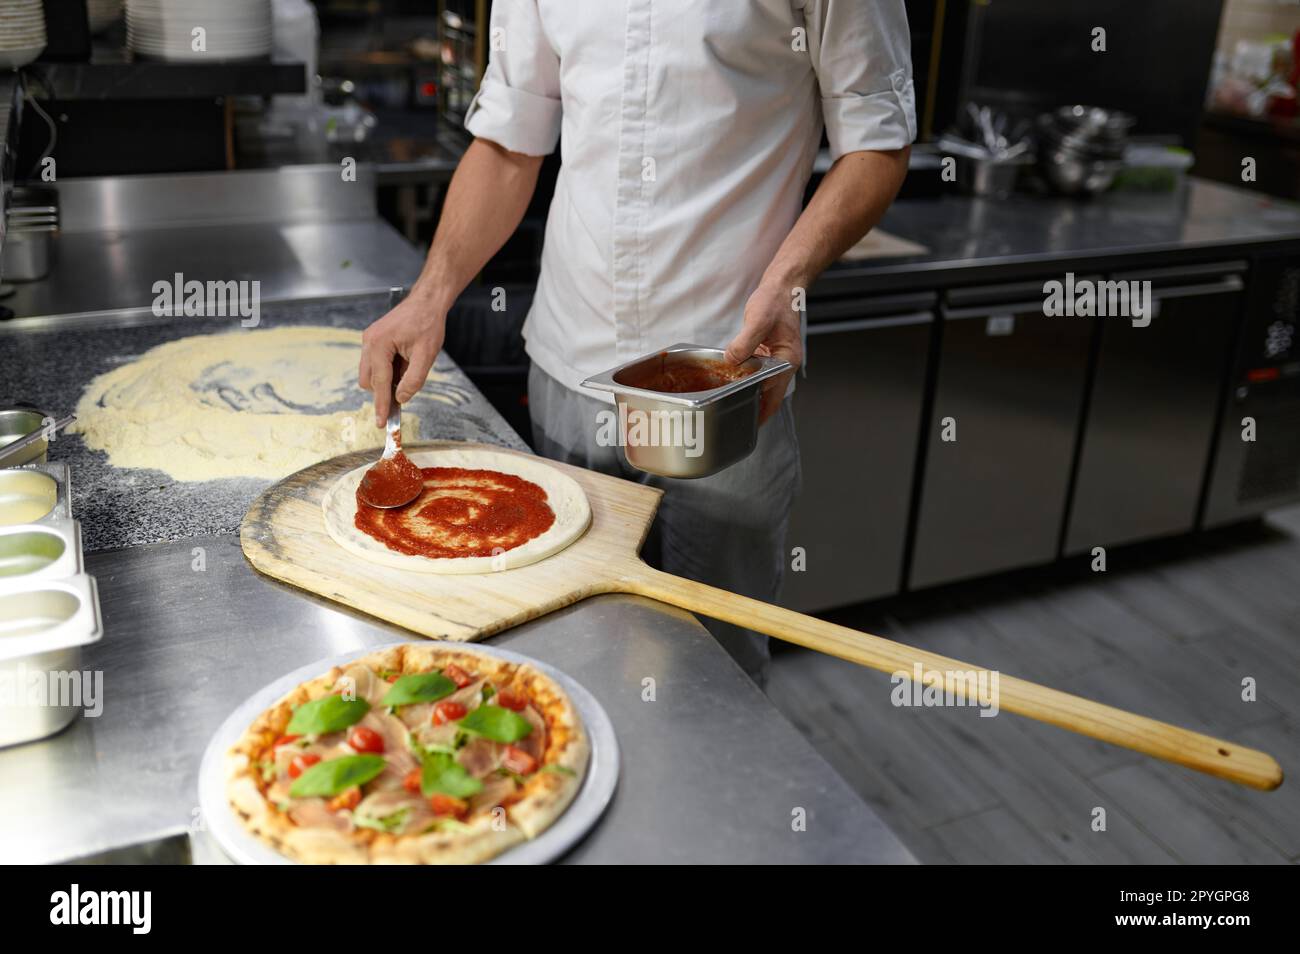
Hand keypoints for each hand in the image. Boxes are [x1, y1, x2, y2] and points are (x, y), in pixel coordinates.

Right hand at [359, 288, 447, 426]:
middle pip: (369, 381)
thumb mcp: (426, 355)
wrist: (427, 302)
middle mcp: (369, 342)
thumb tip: (401, 398)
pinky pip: (375, 364)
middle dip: (384, 391)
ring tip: (409, 369)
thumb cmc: (427, 323)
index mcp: (379, 344)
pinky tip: (404, 363)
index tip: (381, 423)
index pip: (379, 383)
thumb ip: (413, 379)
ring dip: (386, 380)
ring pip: (370, 374)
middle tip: (405, 392)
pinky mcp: (373, 340)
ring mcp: (369, 340)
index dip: (381, 404)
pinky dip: (387, 371)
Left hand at [724, 278, 802, 423]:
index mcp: (786, 360)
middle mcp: (783, 363)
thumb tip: (732, 360)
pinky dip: (744, 379)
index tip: (749, 424)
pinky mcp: (766, 354)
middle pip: (769, 394)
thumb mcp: (758, 320)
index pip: (774, 394)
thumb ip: (745, 342)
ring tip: (730, 406)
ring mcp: (775, 360)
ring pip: (761, 384)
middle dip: (754, 408)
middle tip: (735, 421)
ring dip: (748, 394)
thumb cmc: (776, 302)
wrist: (782, 287)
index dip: (761, 410)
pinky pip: (755, 372)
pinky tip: (731, 382)